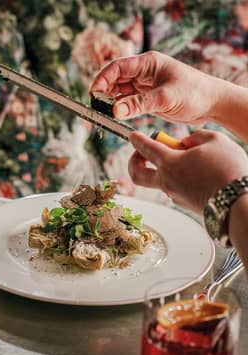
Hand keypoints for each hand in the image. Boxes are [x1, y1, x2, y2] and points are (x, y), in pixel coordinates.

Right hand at [90, 51, 223, 124]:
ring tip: (102, 113)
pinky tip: (114, 115)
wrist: (211, 105)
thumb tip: (115, 111)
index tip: (94, 94)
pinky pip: (128, 102)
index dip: (102, 79)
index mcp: (148, 63)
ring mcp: (145, 86)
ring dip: (110, 101)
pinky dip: (120, 108)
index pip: (117, 67)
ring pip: (119, 92)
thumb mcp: (165, 98)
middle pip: (115, 79)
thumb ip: (139, 104)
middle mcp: (144, 73)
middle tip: (96, 107)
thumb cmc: (194, 93)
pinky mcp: (147, 99)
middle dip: (104, 92)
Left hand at [128, 129, 247, 213]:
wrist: (237, 203)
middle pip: (136, 175)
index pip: (144, 148)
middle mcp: (166, 181)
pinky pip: (174, 188)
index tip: (132, 136)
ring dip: (164, 168)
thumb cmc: (228, 170)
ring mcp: (173, 195)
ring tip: (186, 159)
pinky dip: (178, 177)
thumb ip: (196, 136)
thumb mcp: (216, 140)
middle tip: (141, 154)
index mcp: (170, 163)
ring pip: (158, 180)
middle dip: (133, 162)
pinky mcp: (183, 204)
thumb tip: (186, 142)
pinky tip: (195, 172)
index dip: (136, 139)